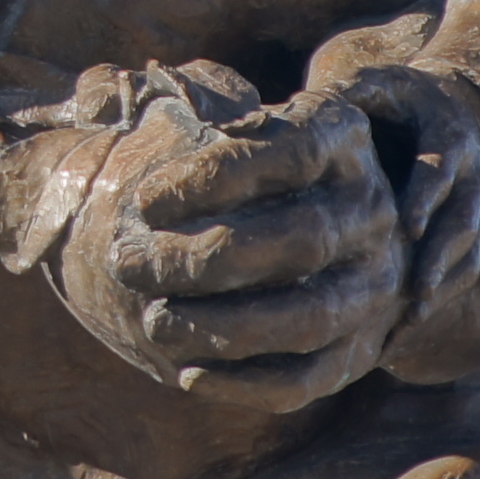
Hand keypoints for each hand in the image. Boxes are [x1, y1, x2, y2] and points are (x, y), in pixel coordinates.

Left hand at [67, 73, 408, 414]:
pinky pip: (311, 378)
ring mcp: (377, 285)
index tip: (143, 198)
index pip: (292, 151)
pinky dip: (247, 384)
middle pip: (301, 238)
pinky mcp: (361, 349)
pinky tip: (186, 374)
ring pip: (309, 315)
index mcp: (343, 138)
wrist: (321, 227)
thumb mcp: (231, 118)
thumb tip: (101, 94)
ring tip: (153, 320)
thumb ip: (188, 103)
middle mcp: (374, 210)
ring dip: (223, 325)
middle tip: (129, 262)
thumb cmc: (246, 165)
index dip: (215, 176)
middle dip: (204, 256)